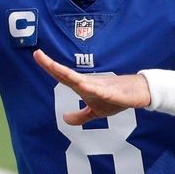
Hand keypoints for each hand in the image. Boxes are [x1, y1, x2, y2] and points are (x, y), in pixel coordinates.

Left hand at [33, 49, 150, 125]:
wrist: (137, 93)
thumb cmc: (116, 98)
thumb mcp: (95, 111)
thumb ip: (80, 116)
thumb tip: (64, 119)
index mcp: (83, 86)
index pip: (62, 76)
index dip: (49, 67)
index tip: (37, 55)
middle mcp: (89, 83)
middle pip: (67, 74)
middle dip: (52, 65)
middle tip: (37, 54)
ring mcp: (101, 86)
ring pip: (81, 80)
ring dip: (68, 74)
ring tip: (55, 67)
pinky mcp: (113, 93)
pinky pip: (102, 91)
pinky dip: (93, 88)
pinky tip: (84, 86)